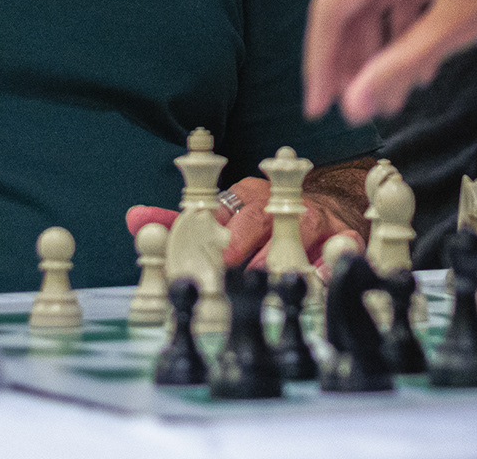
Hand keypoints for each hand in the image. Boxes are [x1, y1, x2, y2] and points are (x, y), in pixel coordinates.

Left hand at [123, 177, 365, 266]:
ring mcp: (313, 216)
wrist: (333, 198)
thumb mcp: (226, 212)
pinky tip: (322, 276)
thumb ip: (180, 219)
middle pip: (261, 220)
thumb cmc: (267, 215)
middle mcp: (279, 202)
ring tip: (269, 281)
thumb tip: (134, 218)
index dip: (218, 228)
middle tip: (230, 272)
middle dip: (244, 245)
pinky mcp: (342, 232)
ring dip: (284, 256)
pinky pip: (341, 244)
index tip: (208, 249)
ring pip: (299, 232)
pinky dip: (334, 258)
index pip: (228, 207)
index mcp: (248, 195)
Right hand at [303, 0, 476, 122]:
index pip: (332, 7)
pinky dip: (410, 21)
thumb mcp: (458, 27)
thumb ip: (401, 65)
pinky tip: (425, 57)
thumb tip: (357, 100)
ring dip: (386, 44)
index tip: (319, 103)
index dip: (321, 61)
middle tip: (360, 104)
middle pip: (355, 2)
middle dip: (357, 58)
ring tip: (398, 91)